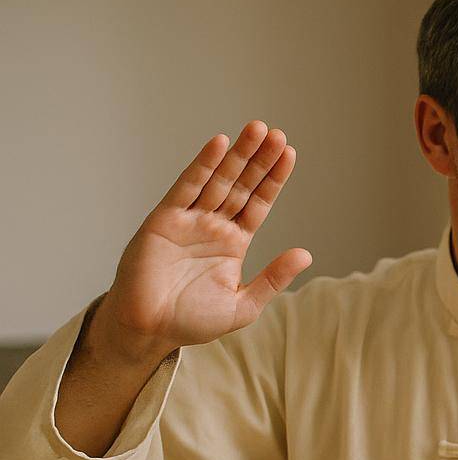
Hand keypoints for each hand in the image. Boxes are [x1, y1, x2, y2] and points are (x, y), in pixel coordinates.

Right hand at [98, 121, 310, 358]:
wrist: (149, 330)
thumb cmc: (192, 321)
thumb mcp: (243, 305)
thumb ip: (273, 279)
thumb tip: (306, 254)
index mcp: (234, 242)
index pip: (259, 203)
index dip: (273, 178)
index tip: (289, 153)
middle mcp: (213, 225)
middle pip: (242, 184)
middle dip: (259, 159)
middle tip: (276, 132)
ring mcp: (189, 220)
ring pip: (218, 179)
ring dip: (237, 154)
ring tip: (257, 129)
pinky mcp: (165, 219)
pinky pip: (187, 187)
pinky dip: (203, 165)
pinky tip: (219, 145)